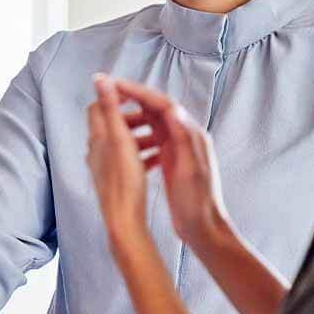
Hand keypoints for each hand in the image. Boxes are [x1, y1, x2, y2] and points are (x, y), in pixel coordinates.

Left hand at [86, 74, 151, 245]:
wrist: (123, 221)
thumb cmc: (125, 180)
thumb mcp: (121, 138)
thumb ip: (110, 107)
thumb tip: (98, 77)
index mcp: (98, 138)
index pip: (98, 107)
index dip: (116, 97)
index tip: (135, 96)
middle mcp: (97, 151)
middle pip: (112, 125)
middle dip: (133, 118)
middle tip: (151, 119)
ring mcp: (105, 167)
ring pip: (122, 144)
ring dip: (140, 137)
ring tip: (159, 139)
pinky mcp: (115, 182)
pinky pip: (128, 162)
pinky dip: (142, 155)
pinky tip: (158, 160)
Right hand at [113, 78, 227, 248]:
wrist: (205, 229)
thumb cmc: (197, 202)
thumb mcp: (190, 170)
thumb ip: (183, 139)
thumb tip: (172, 109)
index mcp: (190, 135)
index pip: (162, 103)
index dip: (138, 91)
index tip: (116, 85)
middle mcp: (186, 136)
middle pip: (156, 108)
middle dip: (133, 98)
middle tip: (109, 93)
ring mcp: (179, 148)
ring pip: (153, 123)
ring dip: (134, 117)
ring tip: (113, 118)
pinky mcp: (172, 161)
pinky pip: (152, 140)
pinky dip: (138, 136)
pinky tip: (126, 143)